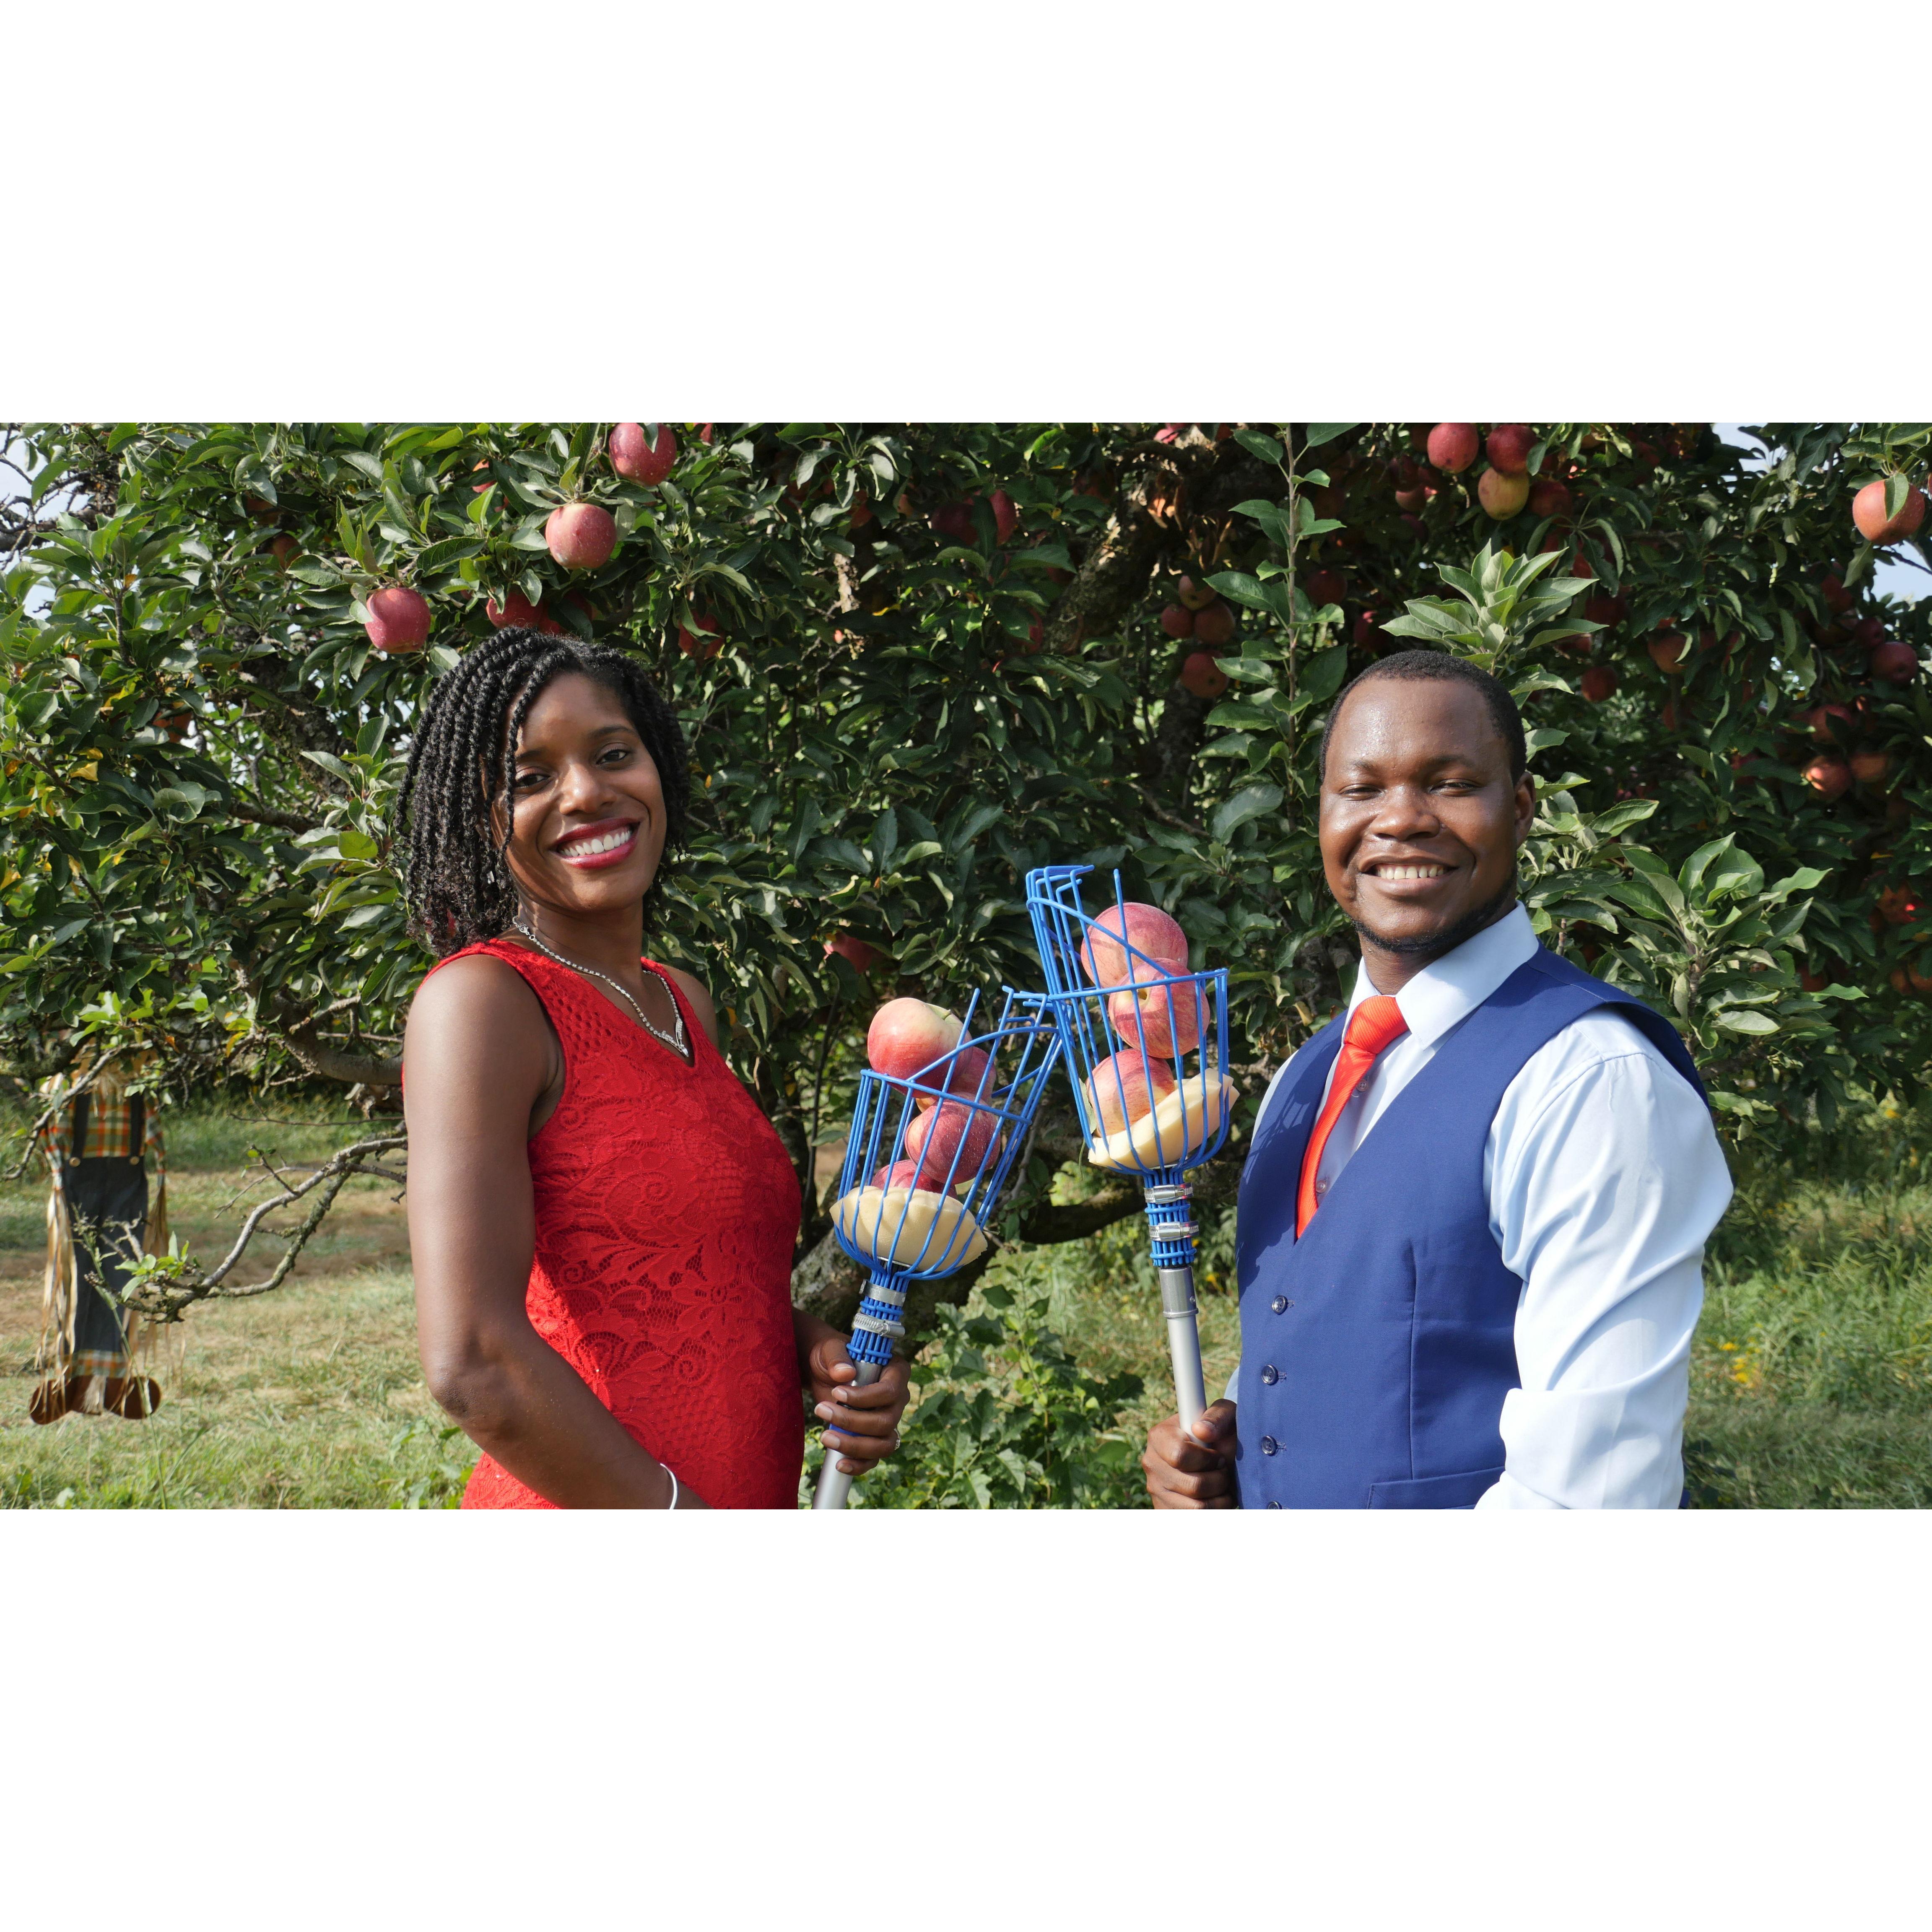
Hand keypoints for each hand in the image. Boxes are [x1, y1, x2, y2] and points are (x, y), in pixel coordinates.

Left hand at [806, 1333, 911, 1475]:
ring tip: (826, 1437)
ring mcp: (888, 1421)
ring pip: (884, 1444)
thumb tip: (845, 1374)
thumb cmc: (831, 1356)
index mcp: (895, 1372)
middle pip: (886, 1421)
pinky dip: (859, 1465)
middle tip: (821, 1410)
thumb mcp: (830, 1349)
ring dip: (855, 1445)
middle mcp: (898, 1400)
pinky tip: (839, 1464)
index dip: (866, 1397)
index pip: (890, 1391)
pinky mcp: (875, 1438)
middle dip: (852, 1421)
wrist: (823, 1372)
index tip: (837, 1393)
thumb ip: (837, 1356)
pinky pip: (874, 1458)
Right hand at [1143, 1400, 1237, 1508]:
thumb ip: (1217, 1417)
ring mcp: (1155, 1489)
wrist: (1218, 1452)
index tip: (1219, 1456)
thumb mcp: (1226, 1416)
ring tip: (1222, 1486)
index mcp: (1159, 1436)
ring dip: (1219, 1499)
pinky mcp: (1164, 1509)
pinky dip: (1212, 1512)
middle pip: (1193, 1486)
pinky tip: (1215, 1499)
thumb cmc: (1222, 1431)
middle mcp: (1152, 1463)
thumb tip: (1202, 1431)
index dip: (1207, 1459)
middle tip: (1223, 1471)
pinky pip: (1192, 1520)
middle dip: (1219, 1480)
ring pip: (1195, 1508)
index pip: (1179, 1455)